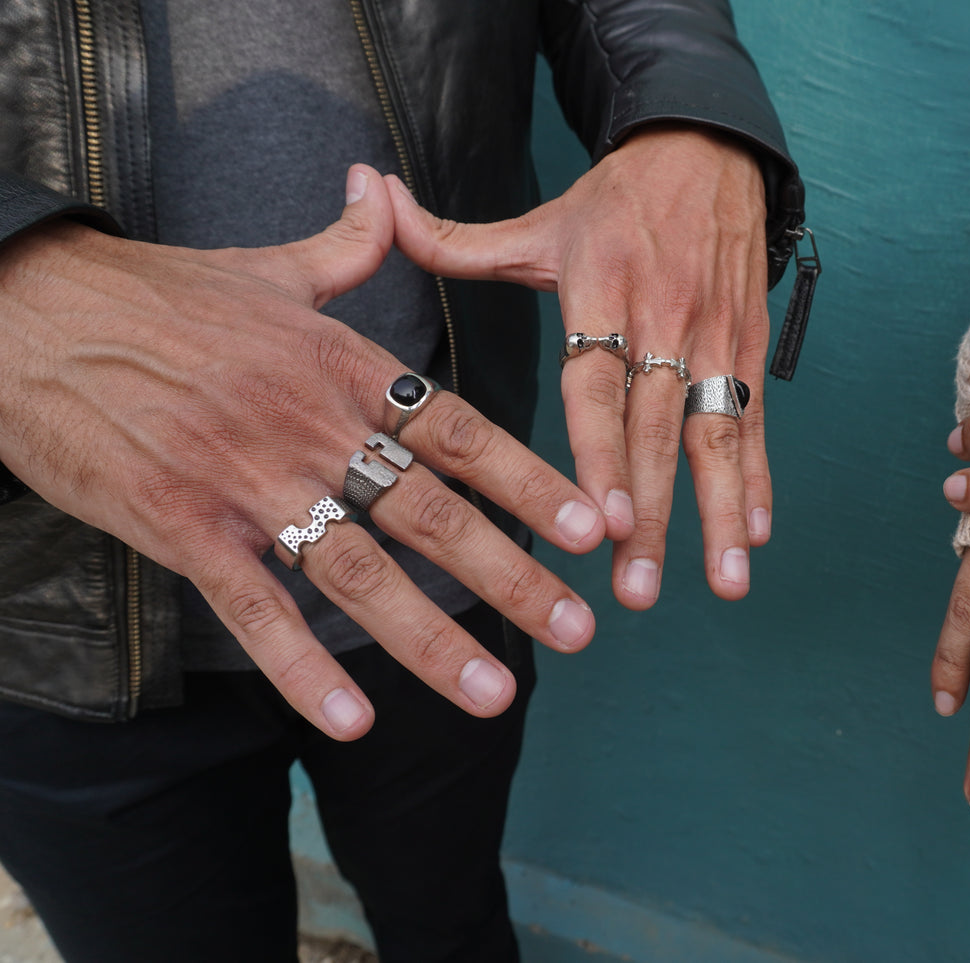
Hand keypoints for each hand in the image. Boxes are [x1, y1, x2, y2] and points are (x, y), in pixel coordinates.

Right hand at [0, 165, 604, 739]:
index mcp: (343, 366)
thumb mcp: (265, 265)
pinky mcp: (181, 524)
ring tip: (494, 694)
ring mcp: (247, 479)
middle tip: (578, 630)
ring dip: (431, 639)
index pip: (458, 430)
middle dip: (513, 578)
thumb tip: (382, 186)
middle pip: (430, 513)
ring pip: (358, 571)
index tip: (590, 527)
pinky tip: (351, 719)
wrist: (31, 312)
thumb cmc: (156, 293)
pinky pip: (254, 607)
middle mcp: (311, 426)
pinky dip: (304, 666)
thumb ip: (345, 245)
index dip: (529, 481)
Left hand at [386, 124, 771, 608]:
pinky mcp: (747, 345)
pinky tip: (756, 537)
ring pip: (716, 434)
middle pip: (657, 429)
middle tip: (636, 590)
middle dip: (653, 514)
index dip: (601, 454)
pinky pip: (754, 420)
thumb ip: (455, 239)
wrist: (708, 149)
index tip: (602, 521)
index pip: (598, 383)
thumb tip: (370, 199)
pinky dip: (759, 478)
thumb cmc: (614, 201)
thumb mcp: (538, 221)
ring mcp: (713, 336)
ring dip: (718, 511)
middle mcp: (664, 316)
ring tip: (724, 582)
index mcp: (602, 287)